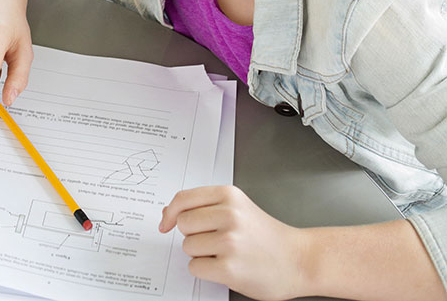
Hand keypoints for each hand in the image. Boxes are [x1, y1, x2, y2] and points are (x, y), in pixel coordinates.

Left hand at [160, 186, 309, 300]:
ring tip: (224, 254)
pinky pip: (195, 267)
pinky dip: (205, 270)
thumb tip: (169, 214)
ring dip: (200, 254)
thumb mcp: (239, 207)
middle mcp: (228, 215)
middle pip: (183, 224)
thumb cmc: (268, 236)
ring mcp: (229, 242)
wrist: (299, 260)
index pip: (183, 199)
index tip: (166, 222)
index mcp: (229, 196)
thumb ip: (206, 206)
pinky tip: (224, 267)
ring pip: (188, 246)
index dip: (171, 212)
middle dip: (193, 235)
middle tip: (213, 241)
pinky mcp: (229, 268)